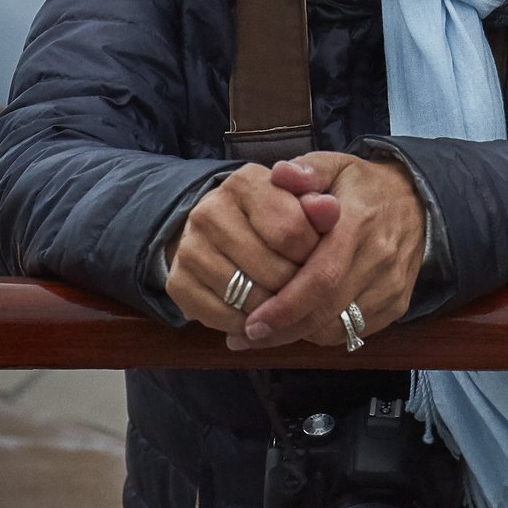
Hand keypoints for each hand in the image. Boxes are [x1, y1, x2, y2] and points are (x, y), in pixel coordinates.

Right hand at [165, 161, 330, 338]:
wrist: (219, 231)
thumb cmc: (272, 216)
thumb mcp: (301, 203)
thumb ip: (320, 205)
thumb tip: (330, 208)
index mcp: (244, 182)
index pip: (292, 231)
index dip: (314, 254)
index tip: (318, 256)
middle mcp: (208, 211)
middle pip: (273, 270)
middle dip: (298, 286)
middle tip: (303, 284)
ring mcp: (189, 248)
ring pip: (250, 298)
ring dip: (276, 310)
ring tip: (285, 300)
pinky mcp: (178, 283)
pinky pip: (225, 319)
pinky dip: (249, 325)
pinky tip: (259, 314)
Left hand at [237, 151, 425, 350]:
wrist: (418, 202)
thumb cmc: (363, 186)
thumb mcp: (335, 165)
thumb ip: (305, 170)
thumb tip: (280, 174)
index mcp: (358, 221)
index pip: (321, 276)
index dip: (285, 306)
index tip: (251, 321)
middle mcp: (379, 257)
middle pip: (327, 309)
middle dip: (284, 328)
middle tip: (249, 334)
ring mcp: (391, 283)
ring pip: (340, 326)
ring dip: (301, 333)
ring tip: (268, 332)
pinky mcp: (397, 302)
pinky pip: (355, 331)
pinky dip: (324, 332)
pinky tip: (301, 324)